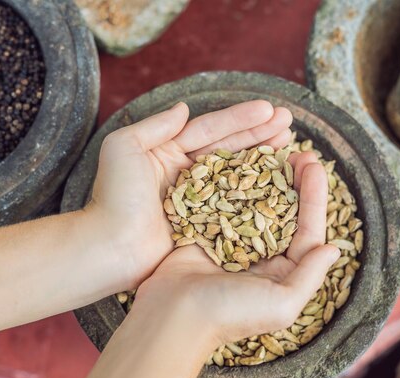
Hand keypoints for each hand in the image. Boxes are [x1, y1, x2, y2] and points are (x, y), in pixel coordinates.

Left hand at [83, 101, 292, 288]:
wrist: (110, 247)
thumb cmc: (114, 197)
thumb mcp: (124, 147)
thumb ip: (155, 126)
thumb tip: (184, 108)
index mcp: (168, 152)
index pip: (211, 129)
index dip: (241, 118)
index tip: (269, 109)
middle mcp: (186, 173)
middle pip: (230, 148)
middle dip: (259, 133)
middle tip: (288, 122)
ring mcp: (198, 200)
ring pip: (237, 173)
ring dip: (263, 157)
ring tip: (289, 143)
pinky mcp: (205, 225)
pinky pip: (235, 204)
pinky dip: (256, 193)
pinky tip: (277, 182)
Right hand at [132, 153, 339, 343]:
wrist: (174, 316)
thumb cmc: (230, 315)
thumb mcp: (282, 303)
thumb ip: (310, 275)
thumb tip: (334, 249)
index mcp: (283, 272)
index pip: (307, 229)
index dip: (314, 197)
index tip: (315, 167)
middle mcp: (262, 255)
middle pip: (285, 211)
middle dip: (294, 182)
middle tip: (299, 152)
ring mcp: (235, 241)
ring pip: (257, 201)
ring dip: (267, 176)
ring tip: (275, 150)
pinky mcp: (208, 231)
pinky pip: (227, 201)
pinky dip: (235, 181)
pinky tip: (242, 159)